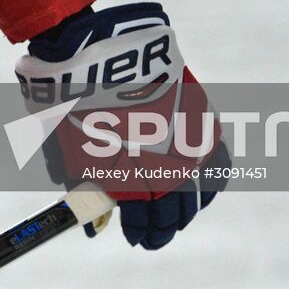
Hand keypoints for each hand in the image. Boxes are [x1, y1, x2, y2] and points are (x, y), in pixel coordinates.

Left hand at [18, 2, 224, 250]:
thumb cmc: (76, 101)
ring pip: (200, 190)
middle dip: (164, 226)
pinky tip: (205, 187)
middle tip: (155, 235)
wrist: (100, 50)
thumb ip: (80, 186)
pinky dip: (212, 178)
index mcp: (136, 179)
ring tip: (180, 214)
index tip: (135, 238)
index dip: (142, 232)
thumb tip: (87, 219)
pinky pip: (218, 159)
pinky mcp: (200, 115)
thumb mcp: (70, 152)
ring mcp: (189, 141)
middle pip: (175, 210)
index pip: (146, 220)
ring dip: (189, 206)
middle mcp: (169, 166)